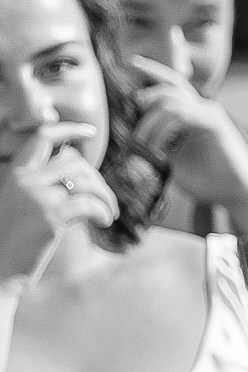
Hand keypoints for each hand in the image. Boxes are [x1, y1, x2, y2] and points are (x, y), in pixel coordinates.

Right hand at [0, 122, 118, 286]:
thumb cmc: (13, 242)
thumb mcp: (22, 205)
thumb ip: (41, 184)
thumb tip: (76, 166)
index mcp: (13, 174)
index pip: (41, 139)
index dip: (67, 129)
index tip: (90, 131)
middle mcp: (23, 180)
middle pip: (73, 161)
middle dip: (96, 178)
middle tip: (106, 200)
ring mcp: (36, 196)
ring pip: (85, 181)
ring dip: (105, 196)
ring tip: (110, 213)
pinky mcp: (50, 216)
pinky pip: (89, 204)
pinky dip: (103, 211)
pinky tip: (104, 221)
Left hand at [131, 57, 247, 209]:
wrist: (236, 193)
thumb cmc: (207, 179)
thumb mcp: (174, 157)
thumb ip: (159, 142)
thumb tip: (133, 136)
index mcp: (194, 113)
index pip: (172, 84)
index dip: (152, 71)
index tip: (131, 63)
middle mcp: (204, 108)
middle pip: (166, 90)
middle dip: (143, 104)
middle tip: (135, 134)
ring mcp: (210, 114)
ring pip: (170, 102)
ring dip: (149, 124)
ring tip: (143, 145)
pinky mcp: (215, 124)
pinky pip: (181, 116)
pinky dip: (163, 131)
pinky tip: (159, 148)